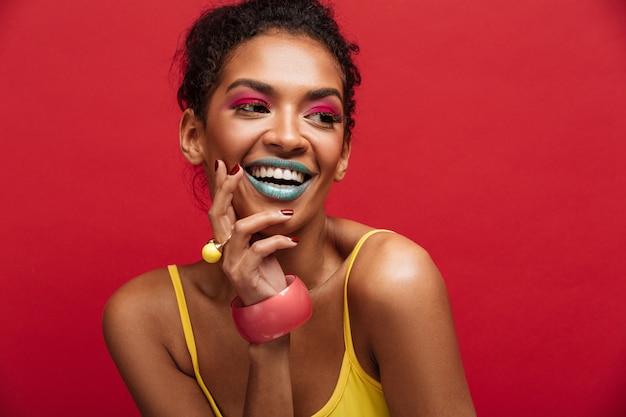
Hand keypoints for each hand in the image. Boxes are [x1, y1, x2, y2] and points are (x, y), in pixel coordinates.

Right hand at [209, 160, 297, 304]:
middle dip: (226, 189)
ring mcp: (232, 264)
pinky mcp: (244, 276)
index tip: (225, 164)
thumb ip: (258, 228)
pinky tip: (293, 241)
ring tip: (287, 215)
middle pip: (217, 214)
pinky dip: (278, 241)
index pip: (219, 209)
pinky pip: (259, 250)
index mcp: (227, 241)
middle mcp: (224, 251)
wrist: (272, 306)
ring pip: (241, 229)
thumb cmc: (268, 274)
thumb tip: (265, 205)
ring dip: (266, 217)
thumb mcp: (263, 245)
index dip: (220, 186)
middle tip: (239, 170)